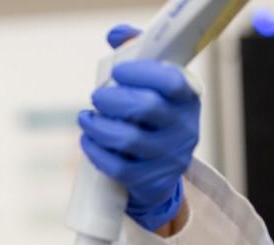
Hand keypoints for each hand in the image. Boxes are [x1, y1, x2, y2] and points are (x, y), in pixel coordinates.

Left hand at [78, 24, 199, 231]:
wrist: (160, 173)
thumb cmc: (153, 121)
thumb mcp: (155, 89)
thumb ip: (139, 55)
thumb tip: (117, 35)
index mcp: (187, 99)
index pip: (170, 82)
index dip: (141, 73)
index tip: (117, 72)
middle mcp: (183, 128)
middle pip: (146, 108)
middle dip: (112, 99)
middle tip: (96, 97)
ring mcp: (168, 157)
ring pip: (128, 139)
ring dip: (98, 126)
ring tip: (86, 118)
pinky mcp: (149, 180)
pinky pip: (117, 166)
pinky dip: (95, 150)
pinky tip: (87, 139)